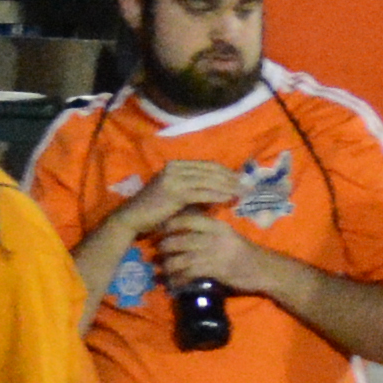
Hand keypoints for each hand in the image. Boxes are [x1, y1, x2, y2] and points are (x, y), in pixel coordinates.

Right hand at [120, 158, 242, 235]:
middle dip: (232, 178)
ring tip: (243, 193)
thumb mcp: (178, 195)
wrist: (133, 218)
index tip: (242, 180)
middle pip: (211, 170)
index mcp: (176, 165)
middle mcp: (175, 168)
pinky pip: (202, 192)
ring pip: (209, 180)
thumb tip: (222, 193)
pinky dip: (217, 195)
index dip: (227, 172)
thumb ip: (197, 191)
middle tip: (249, 186)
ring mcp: (174, 179)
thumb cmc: (155, 209)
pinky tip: (228, 198)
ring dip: (228, 187)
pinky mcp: (174, 192)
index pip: (208, 165)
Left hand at [144, 213, 262, 296]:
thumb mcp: (227, 236)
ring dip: (167, 267)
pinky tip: (174, 284)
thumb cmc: (244, 253)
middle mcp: (214, 237)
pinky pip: (189, 274)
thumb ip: (208, 233)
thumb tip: (182, 233)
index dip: (169, 225)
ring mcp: (214, 254)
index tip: (158, 232)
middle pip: (178, 240)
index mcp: (217, 226)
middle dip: (163, 248)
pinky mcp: (215, 270)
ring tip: (161, 272)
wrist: (266, 270)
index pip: (186, 220)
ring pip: (180, 258)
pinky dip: (178, 279)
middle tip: (155, 255)